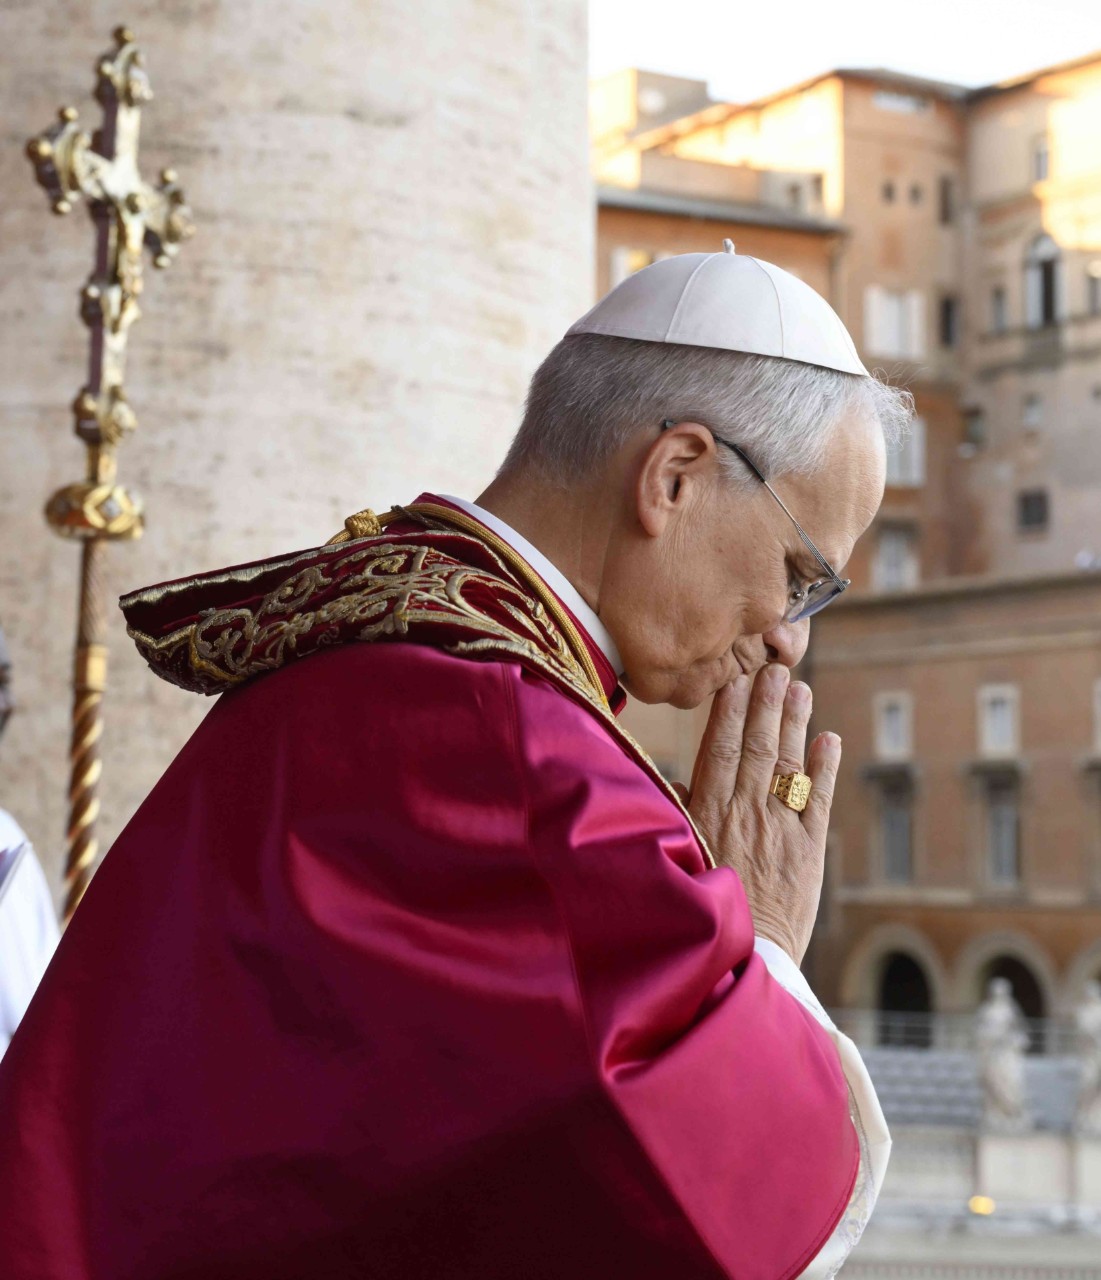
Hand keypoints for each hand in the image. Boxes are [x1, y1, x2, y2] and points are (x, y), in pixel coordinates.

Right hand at [681, 664, 841, 966]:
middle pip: (759, 748)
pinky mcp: (810, 852)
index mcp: (710, 814)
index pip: (721, 750)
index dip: (731, 712)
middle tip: (775, 667)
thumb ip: (681, 816)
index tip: (737, 679)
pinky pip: (818, 801)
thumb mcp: (680, 857)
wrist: (743, 959)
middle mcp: (747, 814)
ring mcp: (782, 830)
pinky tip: (829, 741)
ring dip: (796, 724)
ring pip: (790, 765)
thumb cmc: (700, 910)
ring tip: (801, 690)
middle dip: (767, 704)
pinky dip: (825, 769)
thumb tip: (677, 781)